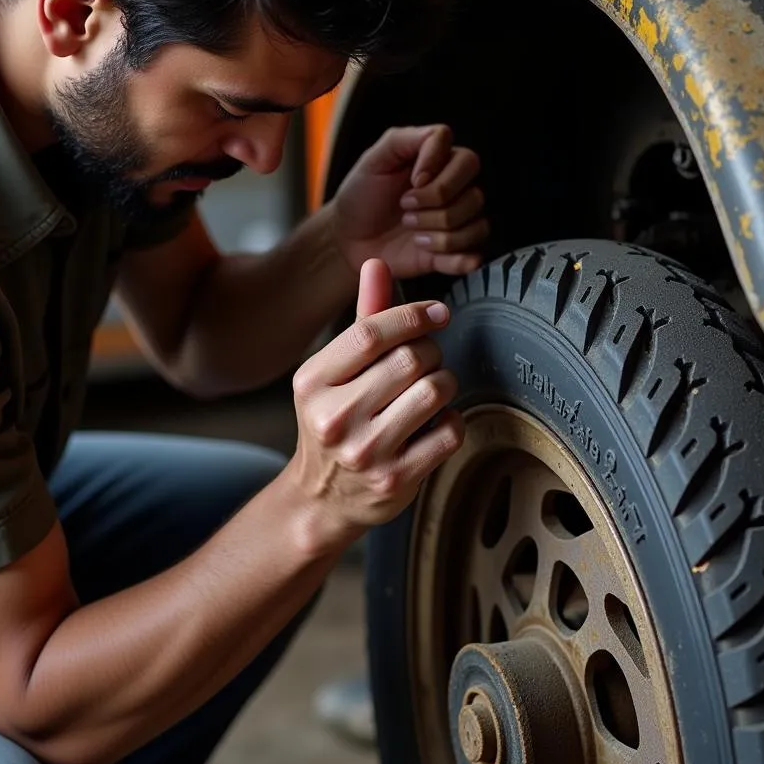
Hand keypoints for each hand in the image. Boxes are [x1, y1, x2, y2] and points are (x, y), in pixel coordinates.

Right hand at [286, 259, 464, 551]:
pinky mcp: (396, 478)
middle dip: (430, 353)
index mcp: (312, 383)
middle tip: (427, 362)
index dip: (413, 315)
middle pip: (410, 359)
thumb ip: (361, 320)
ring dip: (444, 384)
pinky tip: (432, 426)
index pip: (371, 333)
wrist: (321, 499)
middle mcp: (334, 417)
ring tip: (429, 392)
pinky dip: (450, 421)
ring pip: (435, 391)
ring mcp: (366, 451)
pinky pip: (449, 431)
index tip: (438, 313)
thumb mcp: (334, 373)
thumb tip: (377, 264)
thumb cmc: (334, 423)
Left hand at [331, 124, 487, 278]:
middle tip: (405, 209)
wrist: (348, 237)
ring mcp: (455, 224)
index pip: (467, 161)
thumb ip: (404, 138)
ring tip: (412, 232)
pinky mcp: (451, 253)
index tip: (412, 181)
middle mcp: (456, 193)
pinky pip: (474, 256)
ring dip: (438, 234)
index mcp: (442, 164)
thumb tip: (438, 154)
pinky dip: (455, 258)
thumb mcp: (374, 158)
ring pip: (476, 227)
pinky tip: (429, 253)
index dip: (440, 173)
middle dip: (435, 205)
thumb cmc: (362, 194)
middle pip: (475, 196)